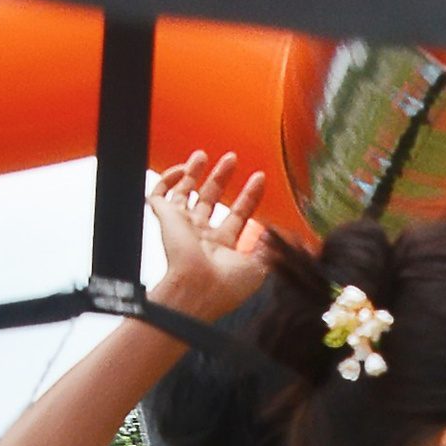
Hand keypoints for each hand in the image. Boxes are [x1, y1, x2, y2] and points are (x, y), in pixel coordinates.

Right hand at [147, 149, 271, 316]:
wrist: (198, 289)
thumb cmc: (227, 286)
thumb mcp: (260, 265)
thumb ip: (272, 245)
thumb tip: (287, 234)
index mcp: (223, 248)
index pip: (238, 215)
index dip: (249, 196)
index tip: (259, 178)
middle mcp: (201, 236)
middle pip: (211, 200)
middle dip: (221, 177)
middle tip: (231, 158)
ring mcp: (183, 226)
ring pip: (184, 194)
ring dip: (194, 173)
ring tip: (203, 155)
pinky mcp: (165, 218)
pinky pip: (159, 194)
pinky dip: (168, 179)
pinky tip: (182, 169)